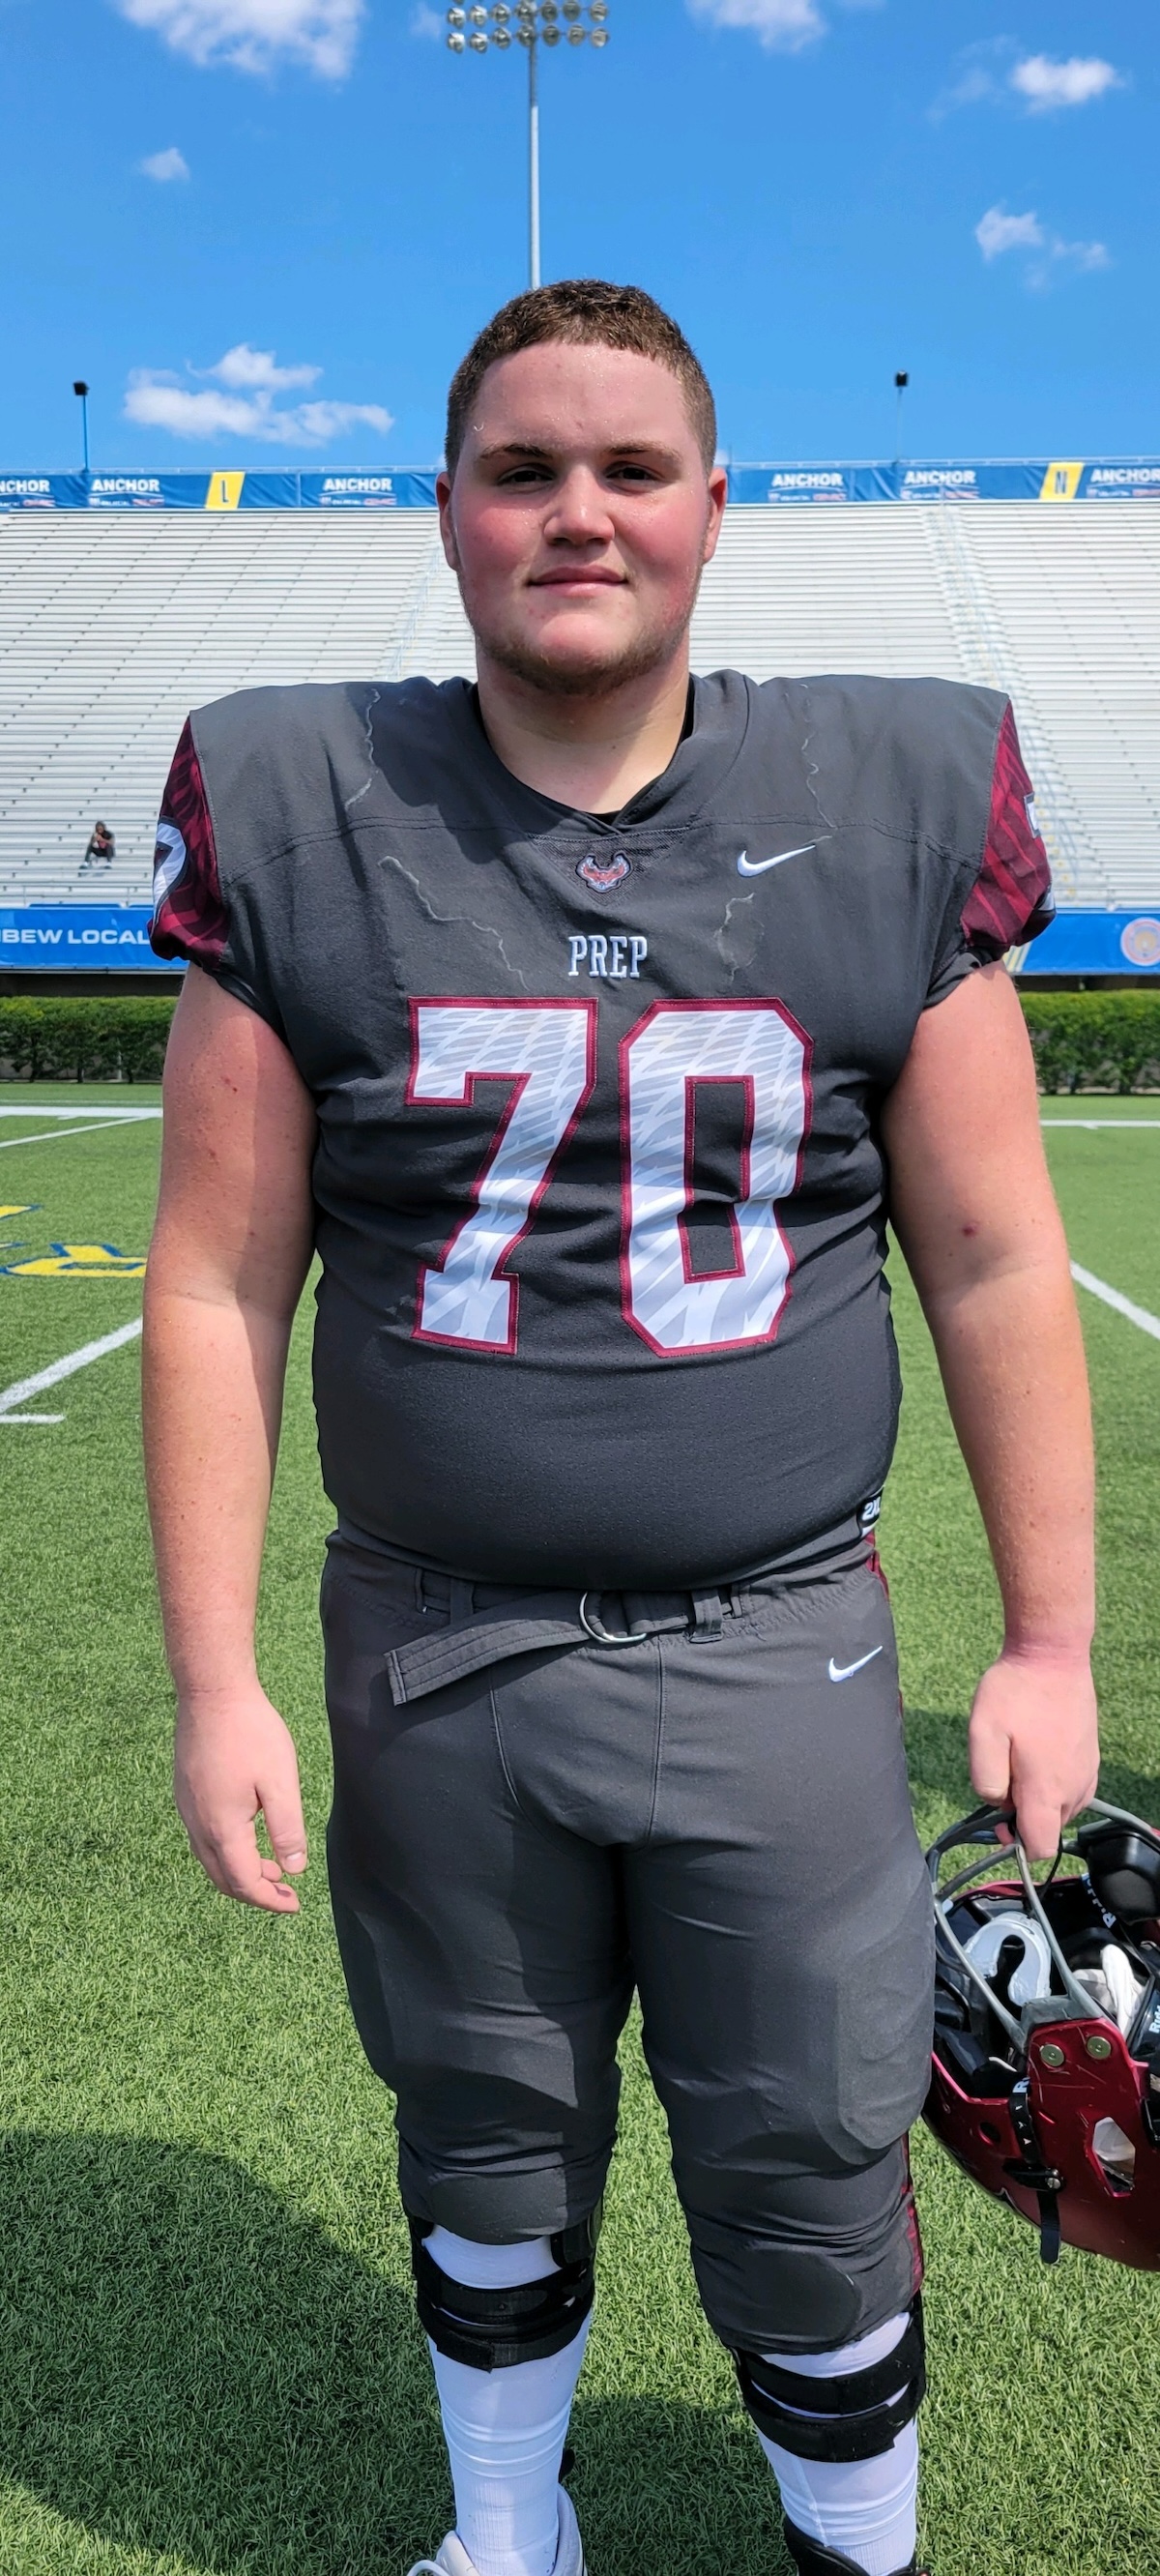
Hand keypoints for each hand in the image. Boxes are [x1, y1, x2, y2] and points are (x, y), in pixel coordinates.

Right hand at [175, 1679, 306, 1910]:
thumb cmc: (250, 1732)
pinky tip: (248, 1835)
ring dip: (239, 1871)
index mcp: (221, 1827)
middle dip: (254, 1891)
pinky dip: (226, 1850)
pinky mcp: (185, 1792)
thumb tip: (294, 1869)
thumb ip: (287, 1829)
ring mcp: (186, 1808)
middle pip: (222, 1877)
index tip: (294, 1904)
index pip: (243, 1882)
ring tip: (272, 1867)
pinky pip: (202, 1837)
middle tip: (284, 1892)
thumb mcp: (280, 1782)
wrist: (211, 1692)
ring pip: (210, 1859)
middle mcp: (197, 1824)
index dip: (269, 1900)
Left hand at [968, 1646, 1099, 1860]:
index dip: (1016, 1843)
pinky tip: (1037, 1754)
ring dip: (1038, 1797)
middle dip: (1023, 1814)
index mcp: (1048, 1790)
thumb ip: (986, 1780)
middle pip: (1048, 1828)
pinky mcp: (1091, 1759)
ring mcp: (1087, 1773)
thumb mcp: (983, 1734)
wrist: (1053, 1657)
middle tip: (1004, 1773)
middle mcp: (1075, 1789)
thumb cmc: (1016, 1692)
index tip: (999, 1817)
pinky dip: (1053, 1783)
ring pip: (1061, 1809)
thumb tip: (997, 1804)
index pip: (1040, 1847)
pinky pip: (1072, 1790)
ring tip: (1019, 1758)